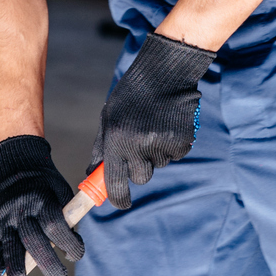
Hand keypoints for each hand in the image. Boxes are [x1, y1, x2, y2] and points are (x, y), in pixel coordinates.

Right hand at [0, 135, 84, 275]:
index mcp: (43, 199)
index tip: (75, 255)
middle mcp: (22, 208)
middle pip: (33, 240)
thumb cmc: (47, 184)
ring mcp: (6, 217)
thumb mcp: (61, 191)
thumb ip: (66, 218)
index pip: (55, 225)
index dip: (68, 243)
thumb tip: (68, 249)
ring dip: (13, 265)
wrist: (17, 163)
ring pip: (9, 244)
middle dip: (46, 264)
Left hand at [92, 32, 216, 208]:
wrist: (165, 73)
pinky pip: (175, 154)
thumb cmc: (131, 96)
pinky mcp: (183, 142)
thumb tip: (93, 174)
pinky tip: (168, 123)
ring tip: (154, 125)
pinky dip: (172, 145)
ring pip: (158, 164)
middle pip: (140, 177)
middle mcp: (139, 146)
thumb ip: (101, 148)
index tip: (121, 202)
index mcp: (116, 141)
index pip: (115, 183)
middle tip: (139, 145)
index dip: (118, 198)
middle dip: (139, 168)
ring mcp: (162, 145)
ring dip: (155, 152)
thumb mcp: (108, 118)